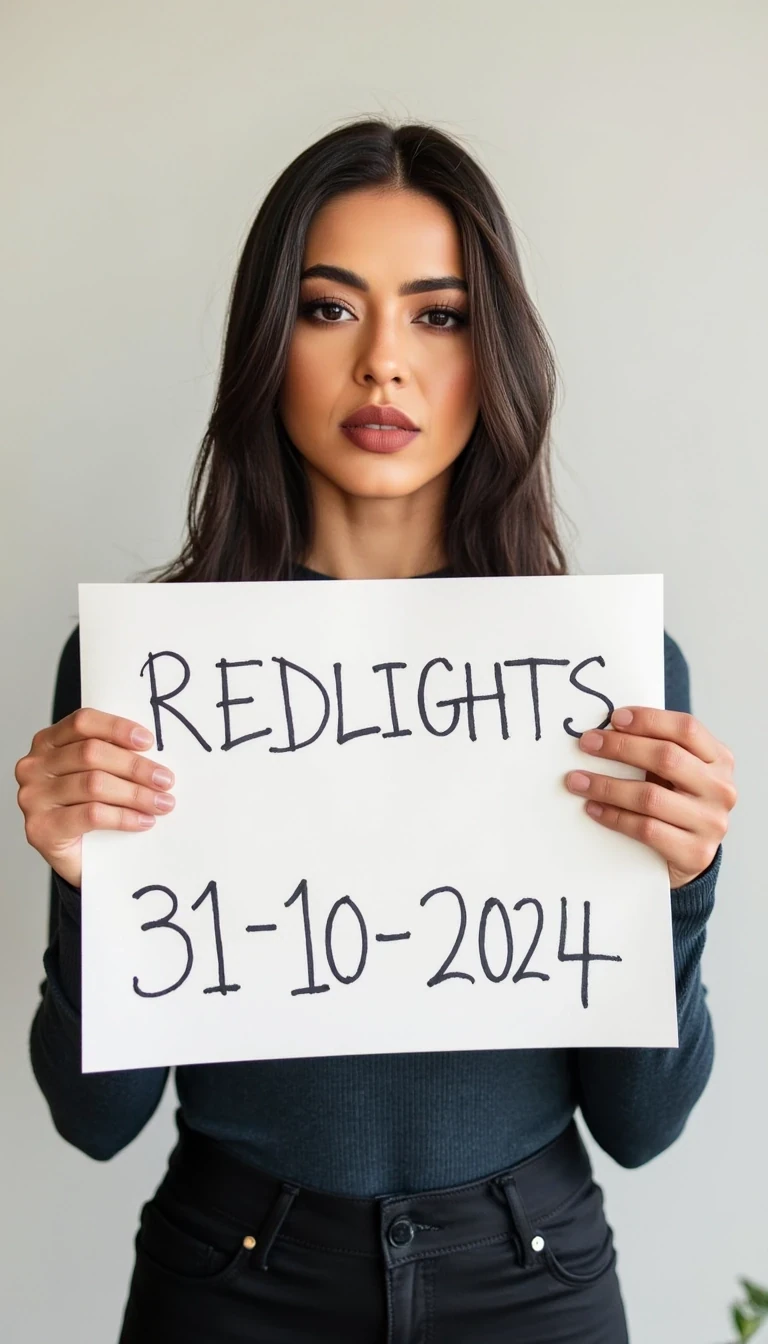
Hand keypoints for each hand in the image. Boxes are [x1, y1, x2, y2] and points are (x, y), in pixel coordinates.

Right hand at [15, 708, 175, 888]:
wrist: (75, 858)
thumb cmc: (87, 809)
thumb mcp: (97, 773)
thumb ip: (112, 756)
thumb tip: (154, 752)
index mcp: (47, 742)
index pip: (82, 722)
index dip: (117, 728)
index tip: (148, 741)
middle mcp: (34, 766)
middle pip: (91, 754)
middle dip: (135, 766)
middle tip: (165, 780)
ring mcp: (33, 798)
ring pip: (94, 784)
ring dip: (136, 794)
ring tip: (161, 803)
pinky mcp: (41, 828)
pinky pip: (91, 815)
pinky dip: (124, 817)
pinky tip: (143, 821)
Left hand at [564, 707, 736, 888]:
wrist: (692, 856)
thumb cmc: (677, 803)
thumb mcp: (678, 772)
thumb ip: (657, 749)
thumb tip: (606, 729)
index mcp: (719, 760)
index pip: (686, 729)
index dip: (649, 719)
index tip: (614, 718)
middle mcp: (720, 789)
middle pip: (666, 758)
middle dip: (620, 747)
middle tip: (587, 743)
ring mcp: (711, 822)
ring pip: (650, 797)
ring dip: (606, 786)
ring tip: (577, 780)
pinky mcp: (695, 852)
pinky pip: (645, 829)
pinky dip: (613, 817)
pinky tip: (593, 808)